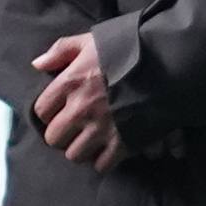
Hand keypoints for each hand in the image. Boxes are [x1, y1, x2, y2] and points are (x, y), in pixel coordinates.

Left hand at [25, 33, 127, 172]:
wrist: (167, 62)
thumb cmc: (127, 49)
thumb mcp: (91, 41)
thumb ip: (61, 50)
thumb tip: (37, 64)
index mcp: (70, 83)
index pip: (41, 111)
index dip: (49, 112)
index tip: (60, 110)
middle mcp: (81, 109)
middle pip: (54, 138)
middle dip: (63, 134)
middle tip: (75, 129)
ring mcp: (101, 128)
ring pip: (75, 155)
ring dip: (82, 149)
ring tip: (91, 140)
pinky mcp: (123, 143)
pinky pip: (102, 165)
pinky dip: (104, 161)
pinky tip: (109, 149)